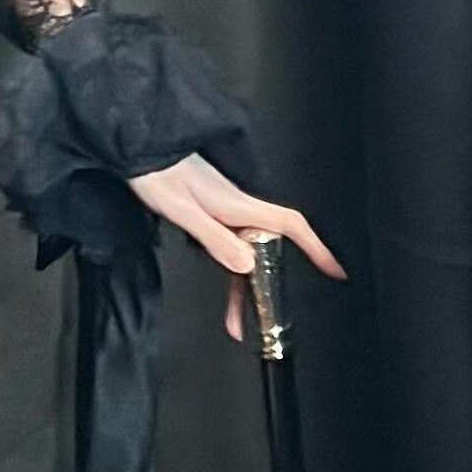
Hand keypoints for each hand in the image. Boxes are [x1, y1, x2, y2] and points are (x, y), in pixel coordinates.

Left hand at [130, 155, 344, 344]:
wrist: (135, 149)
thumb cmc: (155, 173)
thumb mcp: (182, 210)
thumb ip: (214, 237)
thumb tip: (247, 265)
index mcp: (237, 204)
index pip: (289, 224)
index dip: (315, 246)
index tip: (336, 270)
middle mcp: (235, 206)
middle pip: (266, 249)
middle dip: (268, 285)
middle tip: (265, 321)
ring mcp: (222, 208)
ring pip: (245, 252)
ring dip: (243, 285)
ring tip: (235, 322)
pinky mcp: (209, 210)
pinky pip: (227, 245)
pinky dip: (227, 267)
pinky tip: (221, 285)